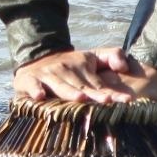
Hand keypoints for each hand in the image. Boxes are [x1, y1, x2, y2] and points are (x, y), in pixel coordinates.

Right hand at [14, 48, 156, 104]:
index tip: (126, 100)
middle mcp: (66, 70)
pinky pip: (32, 85)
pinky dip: (35, 90)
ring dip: (69, 92)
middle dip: (93, 94)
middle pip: (82, 87)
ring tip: (80, 98)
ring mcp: (48, 75)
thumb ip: (111, 56)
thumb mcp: (91, 57)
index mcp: (83, 67)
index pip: (100, 84)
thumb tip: (125, 66)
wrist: (35, 59)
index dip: (112, 93)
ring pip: (60, 86)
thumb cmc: (70, 65)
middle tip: (106, 100)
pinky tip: (39, 96)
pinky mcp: (29, 79)